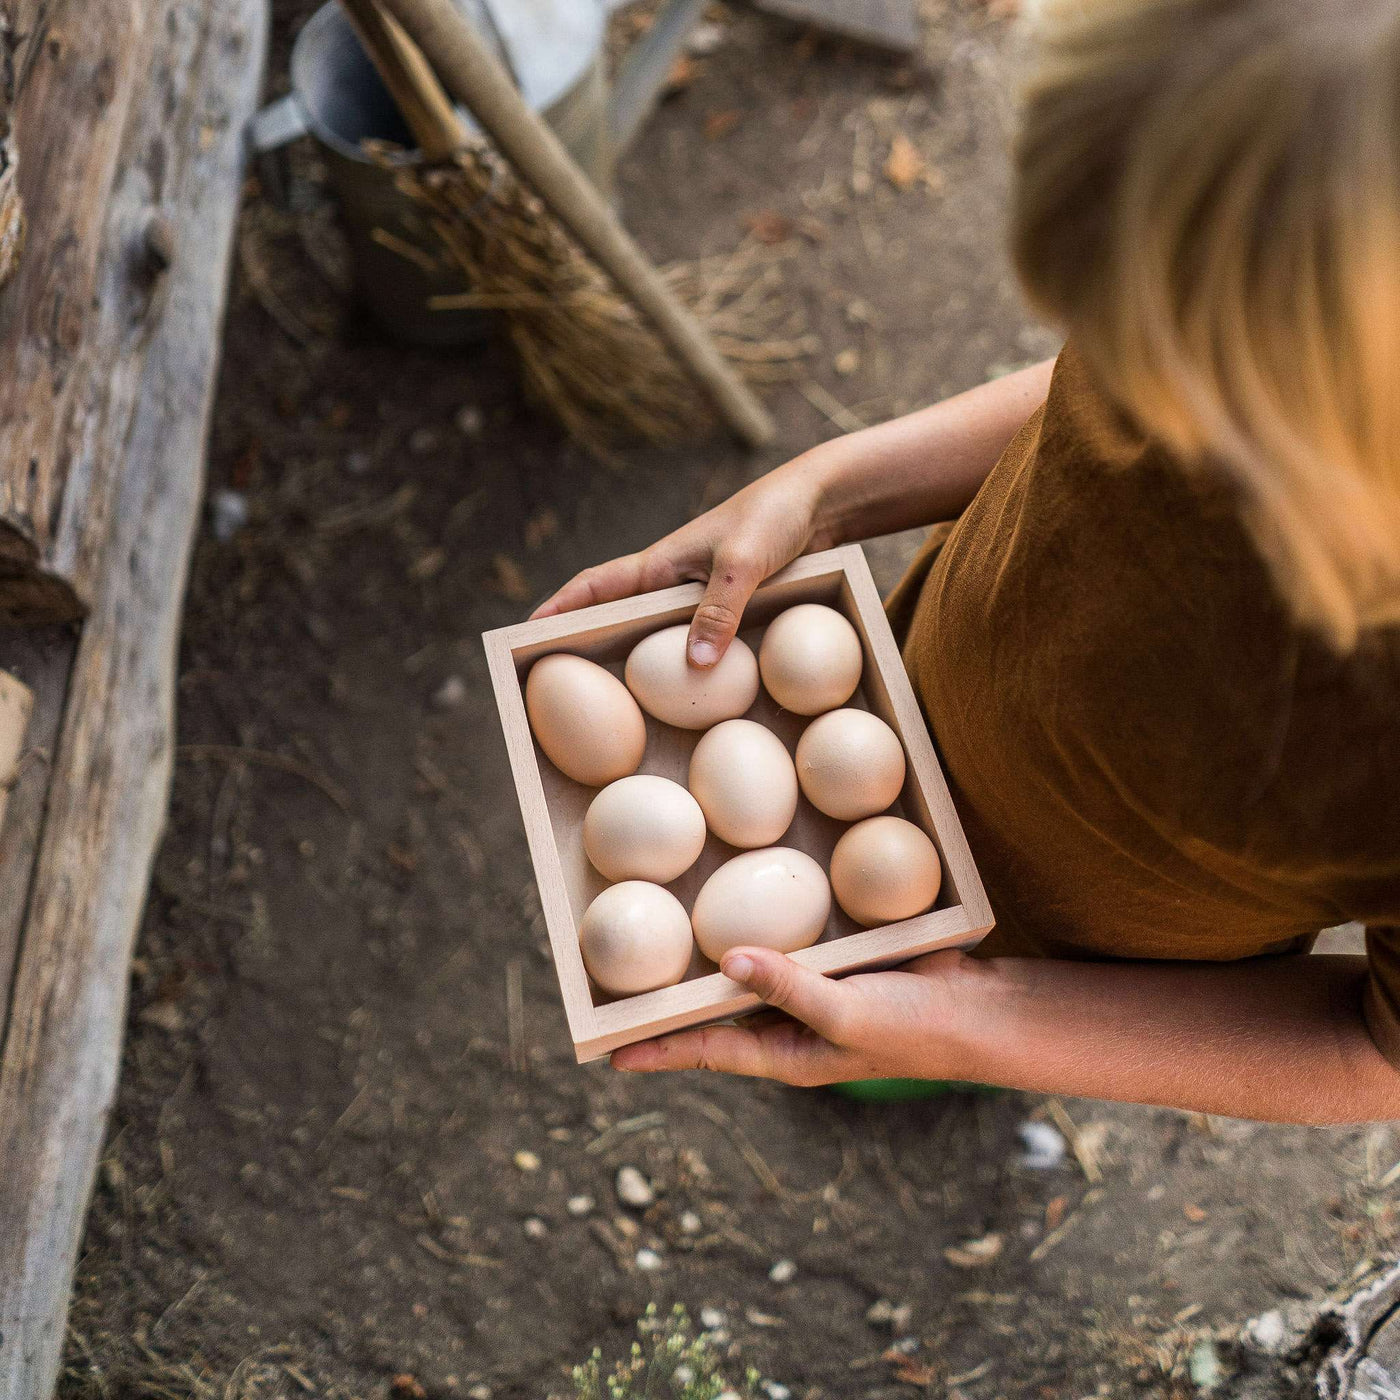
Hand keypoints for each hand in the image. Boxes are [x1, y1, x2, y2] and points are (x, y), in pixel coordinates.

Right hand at [530, 460, 835, 666]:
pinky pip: (696, 640)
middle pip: (616, 617)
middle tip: (560, 684)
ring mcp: (699, 596)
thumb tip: (695, 665)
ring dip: (637, 661)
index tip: (527, 634)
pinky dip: (685, 664)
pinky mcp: (729, 606)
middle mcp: (671, 582)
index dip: (559, 609)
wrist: (821, 502)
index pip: (594, 587)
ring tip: (614, 702)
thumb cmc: (773, 519)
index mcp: (660, 565)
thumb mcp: (744, 564)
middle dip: (586, 644)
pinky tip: (691, 693)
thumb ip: (719, 610)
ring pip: (657, 634)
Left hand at [610, 945, 977, 1084]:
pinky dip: (758, 935)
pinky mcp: (832, 963)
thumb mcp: (844, 1012)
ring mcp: (810, 993)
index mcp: (786, 1053)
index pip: (707, 1052)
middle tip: (620, 992)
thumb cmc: (912, 1028)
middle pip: (716, 1017)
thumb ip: (787, 988)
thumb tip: (725, 961)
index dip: (659, 1050)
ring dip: (710, 968)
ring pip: (746, 980)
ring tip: (659, 950)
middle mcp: (789, 1026)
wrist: (976, 1009)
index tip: (609, 1053)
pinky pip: (784, 949)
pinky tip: (735, 907)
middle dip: (672, 1009)